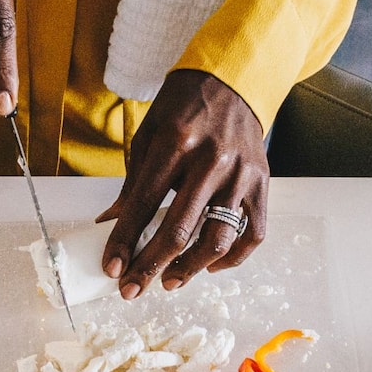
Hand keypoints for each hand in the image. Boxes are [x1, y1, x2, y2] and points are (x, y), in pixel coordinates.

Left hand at [98, 70, 268, 297]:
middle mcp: (210, 160)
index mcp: (175, 143)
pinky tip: (209, 266)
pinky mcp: (261, 184)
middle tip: (132, 290)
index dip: (124, 242)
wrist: (233, 81)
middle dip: (149, 267)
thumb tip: (110, 226)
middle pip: (177, 231)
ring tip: (169, 282)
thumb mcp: (149, 135)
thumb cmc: (184, 109)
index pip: (142, 205)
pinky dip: (231, 258)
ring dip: (189, 269)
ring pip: (216, 239)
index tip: (112, 269)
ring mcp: (240, 174)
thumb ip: (133, 183)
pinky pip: (252, 235)